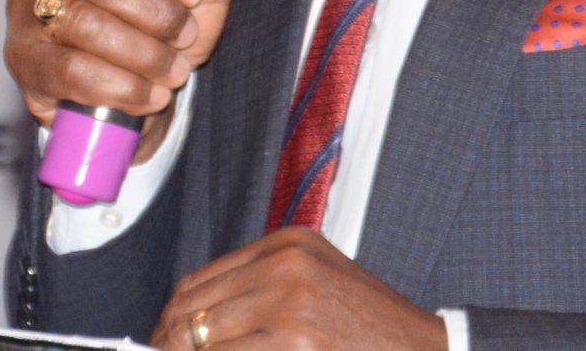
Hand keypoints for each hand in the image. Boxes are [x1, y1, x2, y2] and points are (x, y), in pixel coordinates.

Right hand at [4, 0, 247, 158]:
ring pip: (85, 26)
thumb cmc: (153, 18)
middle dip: (157, 14)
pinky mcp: (21, 58)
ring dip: (142, 54)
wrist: (122, 77)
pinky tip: (149, 95)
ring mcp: (23, 7)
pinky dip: (119, 87)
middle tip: (187, 37)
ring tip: (175, 71)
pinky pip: (70, 72)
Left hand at [152, 228, 447, 350]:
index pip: (198, 282)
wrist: (423, 350)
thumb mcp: (316, 284)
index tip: (162, 345)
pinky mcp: (295, 343)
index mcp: (287, 244)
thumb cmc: (371, 328)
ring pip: (200, 340)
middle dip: (169, 345)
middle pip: (191, 310)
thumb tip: (191, 324)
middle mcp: (284, 266)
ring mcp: (289, 305)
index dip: (170, 321)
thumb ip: (260, 290)